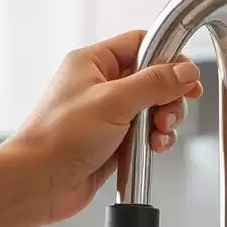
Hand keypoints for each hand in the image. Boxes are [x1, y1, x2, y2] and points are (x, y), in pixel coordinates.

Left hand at [8, 30, 203, 225]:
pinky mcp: (112, 142)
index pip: (140, 44)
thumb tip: (185, 72)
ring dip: (163, 121)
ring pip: (152, 109)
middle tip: (169, 112)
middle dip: (169, 97)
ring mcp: (106, 115)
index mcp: (93, 63)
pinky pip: (144, 134)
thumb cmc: (59, 138)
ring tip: (159, 134)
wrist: (38, 183)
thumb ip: (154, 83)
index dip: (168, 57)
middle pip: (152, 79)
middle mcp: (100, 86)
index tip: (188, 75)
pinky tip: (153, 149)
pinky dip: (154, 140)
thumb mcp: (114, 101)